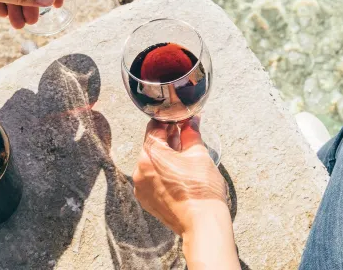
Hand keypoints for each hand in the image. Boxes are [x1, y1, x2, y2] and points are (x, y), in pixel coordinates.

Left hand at [132, 117, 227, 234]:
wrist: (202, 223)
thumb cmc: (202, 190)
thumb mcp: (199, 154)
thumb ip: (191, 133)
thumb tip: (191, 121)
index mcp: (151, 155)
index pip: (155, 127)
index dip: (170, 121)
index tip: (181, 120)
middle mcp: (140, 170)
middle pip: (152, 145)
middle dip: (168, 139)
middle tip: (186, 137)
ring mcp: (141, 187)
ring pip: (151, 162)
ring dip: (165, 156)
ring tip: (184, 157)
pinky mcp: (146, 200)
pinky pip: (151, 178)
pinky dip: (162, 173)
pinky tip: (178, 174)